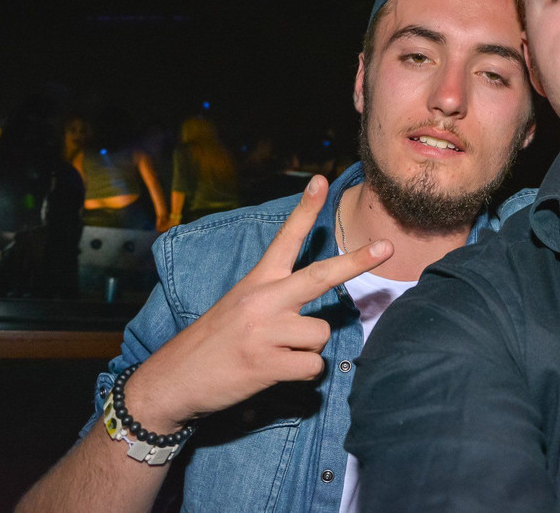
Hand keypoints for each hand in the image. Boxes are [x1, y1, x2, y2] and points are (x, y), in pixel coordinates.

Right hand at [124, 175, 392, 432]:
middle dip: (356, 261)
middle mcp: (263, 300)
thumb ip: (277, 299)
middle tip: (386, 247)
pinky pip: (312, 366)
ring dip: (308, 349)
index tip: (322, 180)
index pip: (285, 238)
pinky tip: (276, 372)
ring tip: (278, 354)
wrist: (173, 380)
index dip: (305, 209)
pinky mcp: (266, 364)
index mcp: (257, 281)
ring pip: (320, 334)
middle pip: (321, 276)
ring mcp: (265, 331)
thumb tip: (318, 313)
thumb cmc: (214, 342)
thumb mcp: (240, 306)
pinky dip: (302, 374)